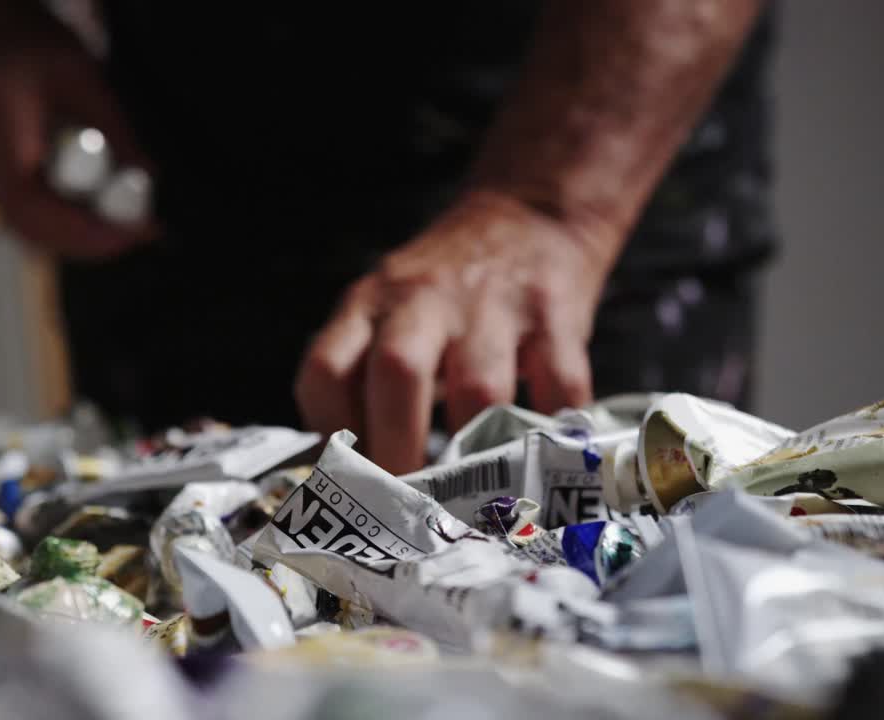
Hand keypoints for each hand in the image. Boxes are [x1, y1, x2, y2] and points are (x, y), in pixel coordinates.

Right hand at [0, 8, 152, 257]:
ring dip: (81, 235)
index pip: (34, 206)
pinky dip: (64, 222)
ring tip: (131, 226)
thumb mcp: (85, 78)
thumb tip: (149, 177)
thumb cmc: (34, 46)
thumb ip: (116, 130)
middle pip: (33, 227)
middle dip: (92, 241)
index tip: (134, 231)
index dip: (86, 230)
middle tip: (143, 233)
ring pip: (29, 227)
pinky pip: (26, 215)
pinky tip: (101, 216)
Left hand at [295, 191, 614, 473]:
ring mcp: (492, 306)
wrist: (529, 213)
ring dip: (474, 456)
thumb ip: (361, 374)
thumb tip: (346, 474)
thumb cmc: (447, 286)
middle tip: (407, 510)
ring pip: (480, 390)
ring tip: (473, 503)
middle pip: (398, 373)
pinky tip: (541, 457)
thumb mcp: (386, 308)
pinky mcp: (555, 315)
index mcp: (370, 304)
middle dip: (398, 451)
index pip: (327, 369)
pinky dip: (550, 433)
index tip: (351, 478)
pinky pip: (557, 388)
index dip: (330, 433)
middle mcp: (424, 300)